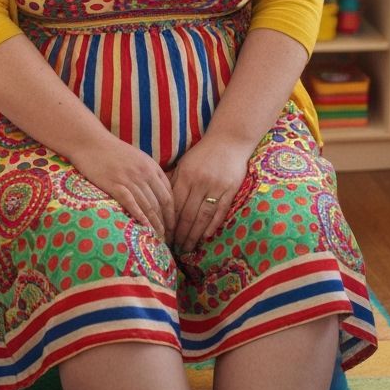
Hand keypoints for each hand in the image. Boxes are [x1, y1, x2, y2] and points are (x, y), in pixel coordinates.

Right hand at [71, 135, 174, 239]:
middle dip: (166, 223)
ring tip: (157, 238)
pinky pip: (131, 203)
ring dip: (155, 224)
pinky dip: (140, 217)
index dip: (173, 214)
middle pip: (161, 203)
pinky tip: (144, 228)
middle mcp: (144, 173)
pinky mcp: (114, 184)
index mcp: (151, 167)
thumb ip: (149, 173)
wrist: (90, 142)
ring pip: (148, 206)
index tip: (173, 227)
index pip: (169, 194)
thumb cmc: (112, 151)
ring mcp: (129, 178)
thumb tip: (158, 193)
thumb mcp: (137, 158)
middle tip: (168, 238)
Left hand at [169, 137, 249, 253]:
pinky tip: (206, 236)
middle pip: (188, 214)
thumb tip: (158, 199)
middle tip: (174, 249)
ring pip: (203, 216)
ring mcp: (217, 186)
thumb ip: (173, 180)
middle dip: (180, 234)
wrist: (229, 140)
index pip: (175, 205)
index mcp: (186, 175)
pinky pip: (221, 211)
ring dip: (195, 234)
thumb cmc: (203, 153)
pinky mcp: (231, 189)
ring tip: (188, 248)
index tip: (164, 236)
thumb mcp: (185, 163)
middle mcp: (200, 182)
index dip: (169, 223)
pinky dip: (213, 225)